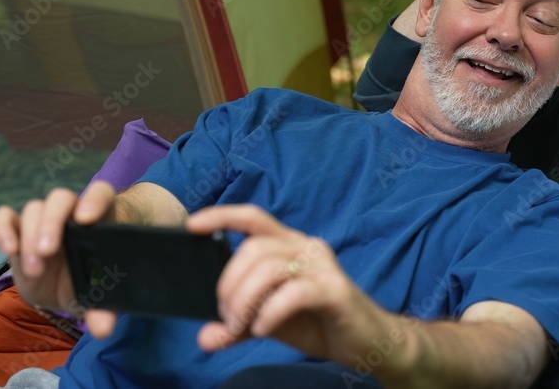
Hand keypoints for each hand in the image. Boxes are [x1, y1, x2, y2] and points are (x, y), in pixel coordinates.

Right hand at [0, 180, 118, 336]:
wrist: (72, 286)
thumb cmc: (94, 280)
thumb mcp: (99, 296)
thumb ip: (103, 309)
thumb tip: (102, 329)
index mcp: (101, 219)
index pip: (100, 194)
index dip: (94, 200)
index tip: (86, 219)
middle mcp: (71, 213)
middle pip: (60, 199)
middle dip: (52, 223)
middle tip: (48, 252)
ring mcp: (44, 220)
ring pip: (34, 209)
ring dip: (30, 237)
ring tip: (35, 270)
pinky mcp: (20, 230)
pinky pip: (6, 217)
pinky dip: (3, 228)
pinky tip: (8, 249)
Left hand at [187, 205, 397, 366]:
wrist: (366, 342)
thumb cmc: (318, 322)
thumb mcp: (269, 321)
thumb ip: (237, 326)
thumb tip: (204, 338)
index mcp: (289, 245)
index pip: (253, 218)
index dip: (222, 215)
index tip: (191, 225)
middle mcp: (306, 247)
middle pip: (253, 249)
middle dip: (229, 284)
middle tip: (226, 316)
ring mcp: (322, 266)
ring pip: (269, 268)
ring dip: (245, 301)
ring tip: (240, 327)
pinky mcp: (334, 290)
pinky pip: (293, 293)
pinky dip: (270, 312)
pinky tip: (263, 328)